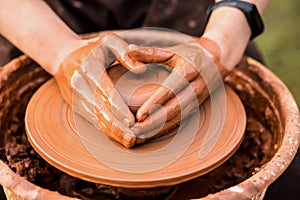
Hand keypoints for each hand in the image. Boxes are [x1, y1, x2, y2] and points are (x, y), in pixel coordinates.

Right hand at [54, 33, 145, 147]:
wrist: (63, 59)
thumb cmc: (92, 49)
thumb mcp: (108, 41)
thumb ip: (124, 51)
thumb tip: (141, 70)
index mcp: (88, 68)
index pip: (103, 90)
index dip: (117, 106)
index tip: (131, 120)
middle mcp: (80, 85)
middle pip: (99, 110)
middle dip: (116, 127)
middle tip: (132, 139)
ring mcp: (77, 98)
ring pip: (95, 119)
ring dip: (112, 133)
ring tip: (130, 142)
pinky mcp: (77, 107)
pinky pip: (93, 121)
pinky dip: (106, 131)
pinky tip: (120, 138)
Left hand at [128, 38, 228, 141]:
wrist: (218, 59)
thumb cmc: (190, 54)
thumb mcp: (173, 51)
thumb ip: (150, 53)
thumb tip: (128, 51)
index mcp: (188, 71)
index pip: (170, 89)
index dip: (155, 103)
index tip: (139, 115)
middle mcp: (195, 87)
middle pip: (174, 109)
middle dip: (155, 123)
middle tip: (136, 131)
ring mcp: (198, 99)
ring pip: (178, 119)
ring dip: (160, 129)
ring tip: (141, 136)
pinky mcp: (197, 107)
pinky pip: (182, 121)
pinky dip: (167, 129)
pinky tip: (153, 135)